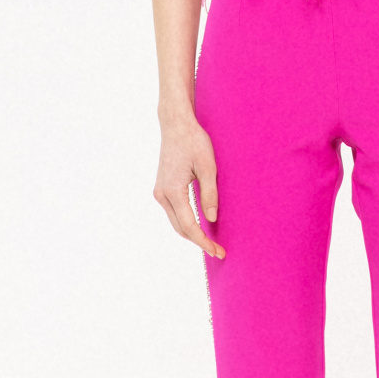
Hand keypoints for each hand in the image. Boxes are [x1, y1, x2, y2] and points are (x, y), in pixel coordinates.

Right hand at [153, 112, 225, 257]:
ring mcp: (160, 192)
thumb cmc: (194, 141)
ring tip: (211, 243)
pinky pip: (175, 212)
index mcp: (173, 191)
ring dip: (192, 234)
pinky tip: (200, 227)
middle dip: (199, 241)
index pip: (189, 225)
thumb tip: (211, 220)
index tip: (217, 251)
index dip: (203, 241)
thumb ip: (209, 194)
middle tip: (218, 252)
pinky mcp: (162, 188)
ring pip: (176, 222)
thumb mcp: (208, 166)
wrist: (175, 125)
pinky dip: (186, 223)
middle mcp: (162, 194)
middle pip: (180, 228)